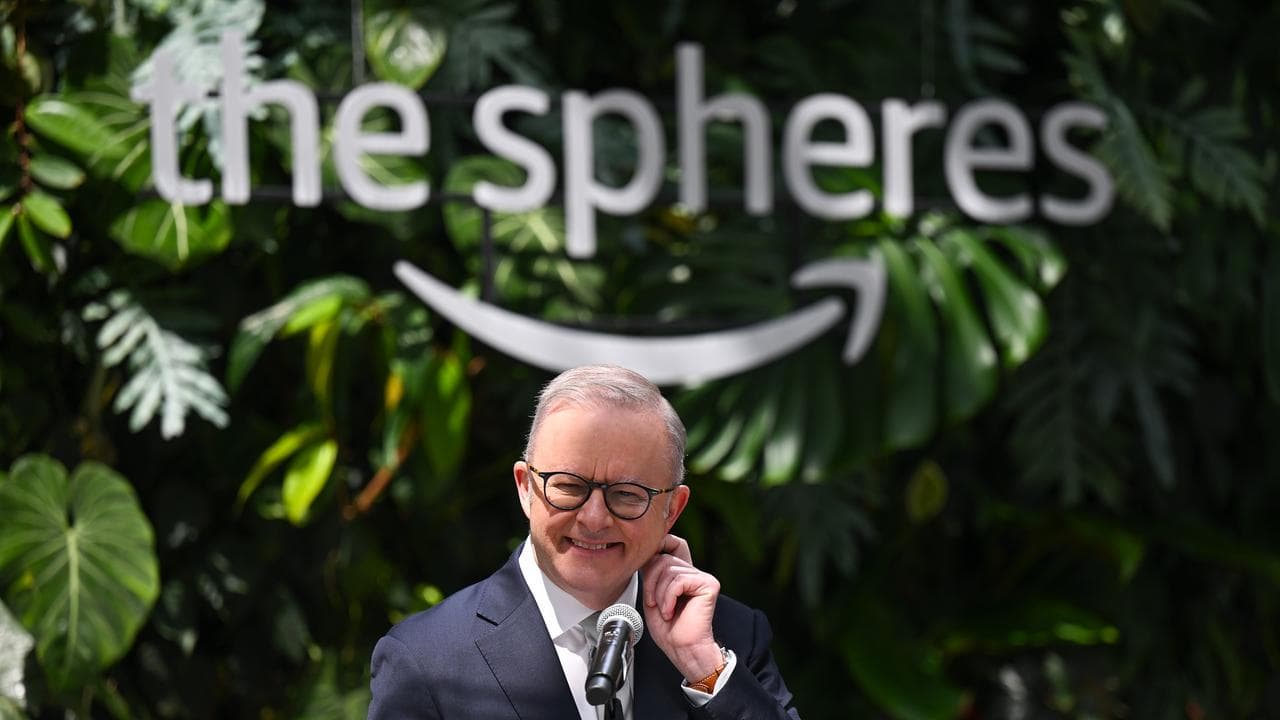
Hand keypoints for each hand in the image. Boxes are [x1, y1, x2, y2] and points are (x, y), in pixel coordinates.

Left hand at [641, 536, 722, 683]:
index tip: (644, 567)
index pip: (671, 543)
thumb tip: (645, 553)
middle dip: (651, 582)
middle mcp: (693, 572)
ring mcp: (702, 577)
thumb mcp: (652, 594)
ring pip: (669, 569)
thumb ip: (651, 572)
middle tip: (654, 603)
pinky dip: (668, 598)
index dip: (657, 548)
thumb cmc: (669, 629)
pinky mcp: (708, 584)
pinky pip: (678, 581)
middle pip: (663, 558)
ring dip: (659, 594)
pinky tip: (670, 611)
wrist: (683, 649)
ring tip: (664, 610)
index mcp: (681, 573)